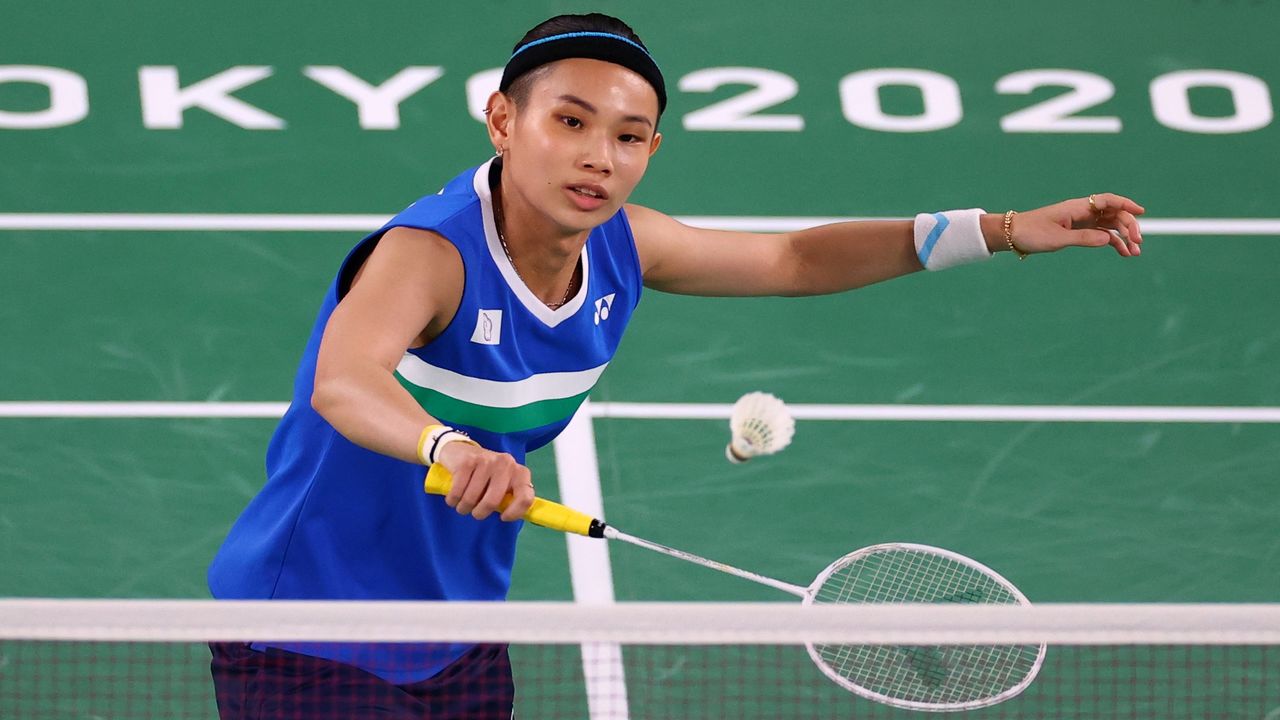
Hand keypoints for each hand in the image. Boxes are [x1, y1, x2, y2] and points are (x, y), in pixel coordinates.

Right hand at [436, 441, 534, 521]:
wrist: (460, 451)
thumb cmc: (485, 475)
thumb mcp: (502, 484)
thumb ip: (508, 498)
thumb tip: (509, 516)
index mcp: (519, 472)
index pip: (525, 497)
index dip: (515, 512)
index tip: (503, 517)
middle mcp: (506, 464)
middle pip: (493, 501)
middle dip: (480, 513)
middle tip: (476, 513)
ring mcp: (486, 461)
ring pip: (472, 499)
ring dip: (464, 507)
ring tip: (463, 504)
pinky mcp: (467, 462)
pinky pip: (457, 492)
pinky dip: (452, 500)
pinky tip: (454, 497)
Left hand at [1009, 193, 1145, 256]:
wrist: (1013, 235)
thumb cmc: (1033, 233)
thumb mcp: (1058, 238)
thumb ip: (1083, 238)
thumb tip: (1108, 240)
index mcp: (1077, 207)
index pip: (1108, 200)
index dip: (1126, 204)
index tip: (1141, 212)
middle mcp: (1083, 212)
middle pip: (1113, 214)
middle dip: (1129, 226)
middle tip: (1138, 242)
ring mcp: (1082, 221)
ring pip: (1110, 226)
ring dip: (1124, 237)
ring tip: (1135, 253)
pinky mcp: (1078, 231)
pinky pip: (1101, 235)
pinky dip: (1113, 242)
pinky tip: (1124, 253)